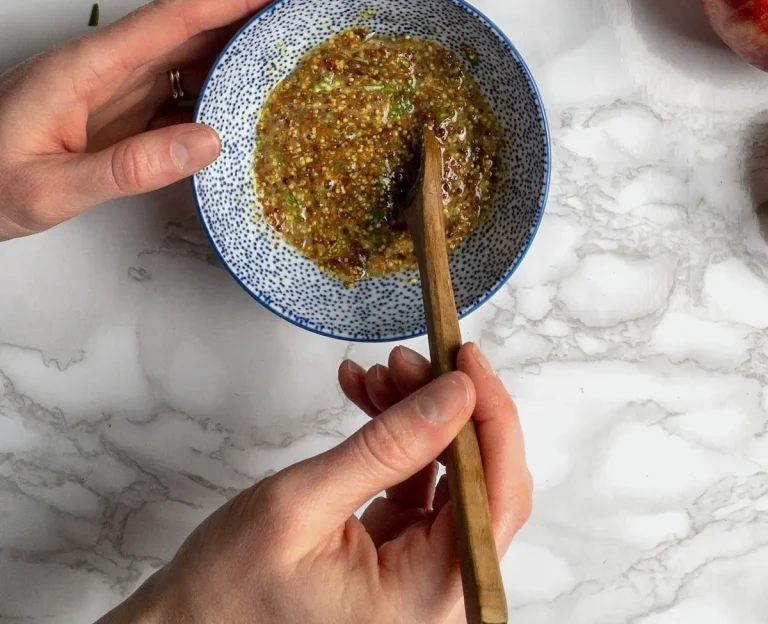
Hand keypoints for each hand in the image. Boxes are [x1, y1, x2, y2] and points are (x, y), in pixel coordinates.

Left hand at [0, 0, 312, 239]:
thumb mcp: (50, 188)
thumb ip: (128, 167)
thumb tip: (211, 142)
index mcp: (89, 66)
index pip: (178, 16)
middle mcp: (105, 66)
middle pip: (191, 27)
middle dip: (253, 14)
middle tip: (310, 16)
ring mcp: (110, 88)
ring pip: (187, 58)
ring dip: (238, 53)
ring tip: (293, 57)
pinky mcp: (112, 112)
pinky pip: (174, 94)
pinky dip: (214, 94)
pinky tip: (244, 109)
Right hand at [99, 343, 530, 623]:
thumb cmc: (229, 587)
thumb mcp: (304, 502)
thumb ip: (389, 446)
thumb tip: (458, 393)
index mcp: (426, 599)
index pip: (496, 497)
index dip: (492, 417)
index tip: (465, 358)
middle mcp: (439, 596)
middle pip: (479, 481)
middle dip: (446, 408)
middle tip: (408, 358)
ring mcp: (421, 578)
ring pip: (450, 475)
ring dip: (417, 416)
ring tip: (376, 373)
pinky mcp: (401, 557)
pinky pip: (420, 485)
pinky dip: (397, 439)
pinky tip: (368, 399)